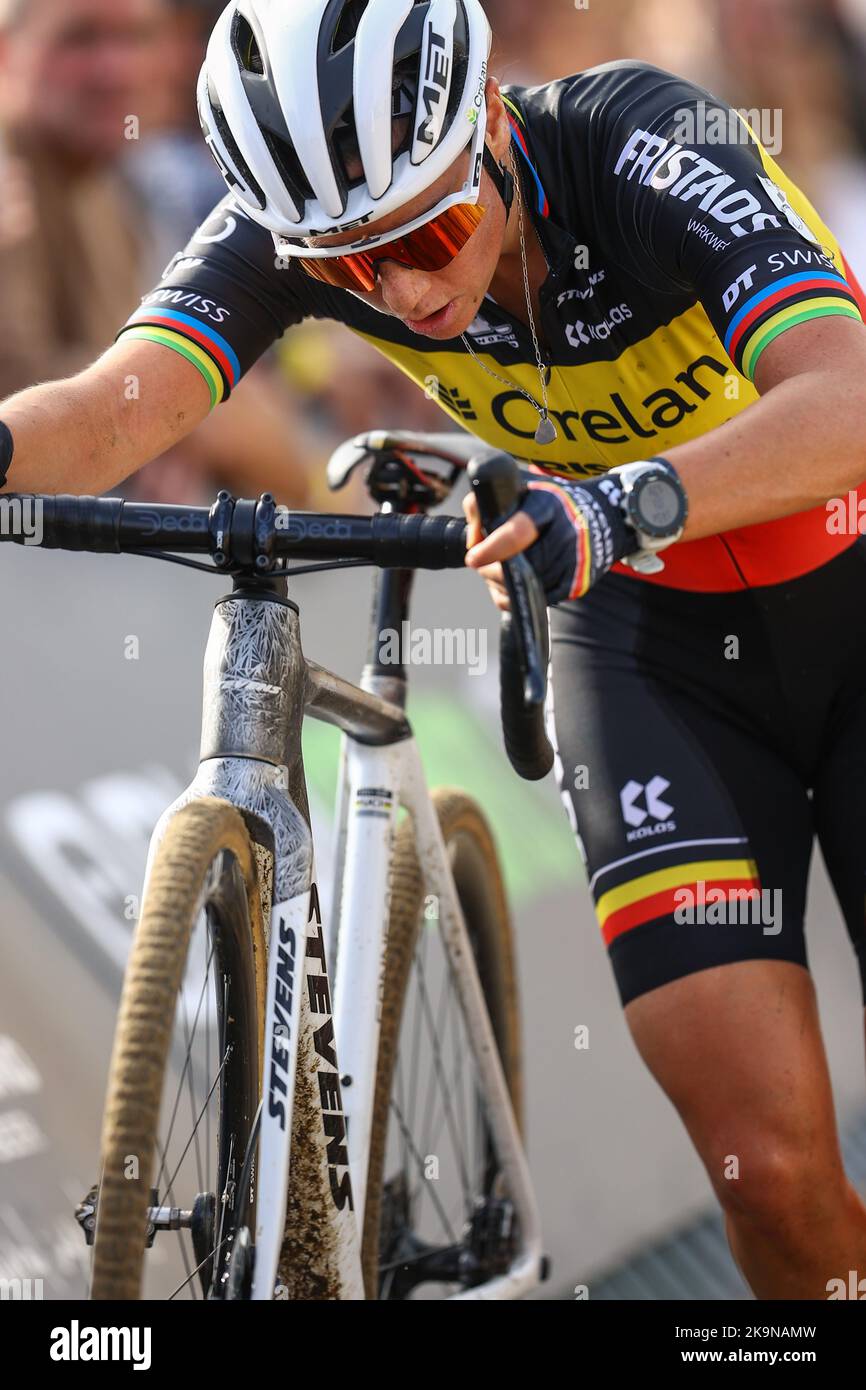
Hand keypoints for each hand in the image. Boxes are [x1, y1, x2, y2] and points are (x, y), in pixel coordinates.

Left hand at [464, 474, 633, 605]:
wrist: (604, 516)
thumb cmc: (551, 502)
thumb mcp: (520, 488)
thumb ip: (485, 504)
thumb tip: (472, 541)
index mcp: (548, 505)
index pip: (518, 531)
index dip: (492, 548)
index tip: (473, 558)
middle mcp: (566, 534)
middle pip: (519, 565)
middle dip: (490, 569)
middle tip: (478, 562)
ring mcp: (574, 563)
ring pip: (526, 586)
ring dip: (499, 583)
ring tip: (491, 570)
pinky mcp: (576, 584)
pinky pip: (536, 599)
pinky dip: (515, 596)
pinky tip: (507, 583)